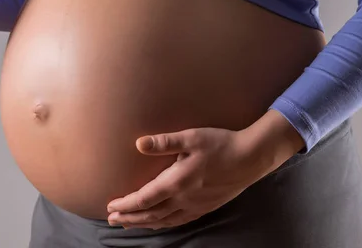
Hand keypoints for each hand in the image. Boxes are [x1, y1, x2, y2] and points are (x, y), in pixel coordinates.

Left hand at [106, 110, 304, 229]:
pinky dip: (163, 224)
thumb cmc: (220, 144)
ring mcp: (195, 206)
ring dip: (143, 223)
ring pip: (163, 221)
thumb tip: (138, 143)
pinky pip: (178, 221)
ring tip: (128, 224)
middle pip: (150, 214)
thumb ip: (164, 142)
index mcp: (177, 182)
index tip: (111, 205)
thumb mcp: (191, 137)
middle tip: (112, 220)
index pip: (144, 199)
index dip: (126, 204)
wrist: (250, 158)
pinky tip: (159, 223)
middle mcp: (184, 199)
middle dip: (129, 218)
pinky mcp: (205, 207)